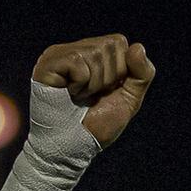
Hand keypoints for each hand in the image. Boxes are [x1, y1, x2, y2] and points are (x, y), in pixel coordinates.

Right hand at [33, 35, 154, 146]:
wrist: (73, 148)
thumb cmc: (96, 127)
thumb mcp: (129, 100)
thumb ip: (142, 74)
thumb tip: (138, 46)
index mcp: (92, 54)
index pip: (119, 42)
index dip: (120, 71)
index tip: (105, 92)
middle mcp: (75, 49)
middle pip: (108, 45)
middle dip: (107, 78)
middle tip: (90, 97)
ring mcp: (59, 54)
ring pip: (94, 53)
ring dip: (93, 84)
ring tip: (78, 98)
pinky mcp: (48, 64)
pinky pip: (77, 62)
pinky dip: (79, 84)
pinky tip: (68, 95)